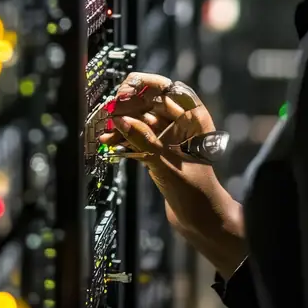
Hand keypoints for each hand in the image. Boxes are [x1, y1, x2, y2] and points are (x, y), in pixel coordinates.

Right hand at [99, 73, 245, 276]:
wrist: (203, 221)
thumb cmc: (196, 192)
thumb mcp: (167, 164)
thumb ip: (144, 141)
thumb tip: (120, 120)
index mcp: (193, 119)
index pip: (169, 89)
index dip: (145, 86)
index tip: (123, 91)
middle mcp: (182, 124)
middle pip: (151, 103)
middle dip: (128, 106)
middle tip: (107, 112)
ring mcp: (170, 138)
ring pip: (142, 121)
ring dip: (123, 124)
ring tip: (104, 131)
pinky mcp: (159, 152)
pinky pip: (139, 138)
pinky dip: (125, 139)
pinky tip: (110, 142)